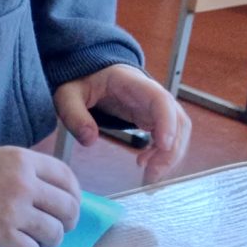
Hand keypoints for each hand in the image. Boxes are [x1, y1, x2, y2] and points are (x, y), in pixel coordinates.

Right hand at [0, 145, 82, 246]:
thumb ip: (26, 171)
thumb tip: (54, 194)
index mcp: (23, 161)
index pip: (66, 178)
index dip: (74, 195)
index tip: (69, 205)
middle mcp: (24, 184)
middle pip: (67, 208)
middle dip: (67, 222)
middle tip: (55, 227)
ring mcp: (14, 211)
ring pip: (54, 233)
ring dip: (50, 242)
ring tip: (38, 241)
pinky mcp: (2, 235)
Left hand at [55, 63, 191, 180]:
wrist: (91, 73)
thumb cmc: (82, 79)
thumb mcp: (69, 94)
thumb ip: (74, 115)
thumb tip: (89, 140)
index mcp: (133, 83)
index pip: (160, 100)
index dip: (167, 122)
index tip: (164, 145)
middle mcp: (151, 94)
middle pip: (177, 120)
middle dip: (171, 149)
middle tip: (153, 174)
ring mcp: (154, 107)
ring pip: (177, 131)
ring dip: (169, 155)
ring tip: (149, 174)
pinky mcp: (152, 118)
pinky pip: (168, 136)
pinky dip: (162, 153)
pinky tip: (144, 163)